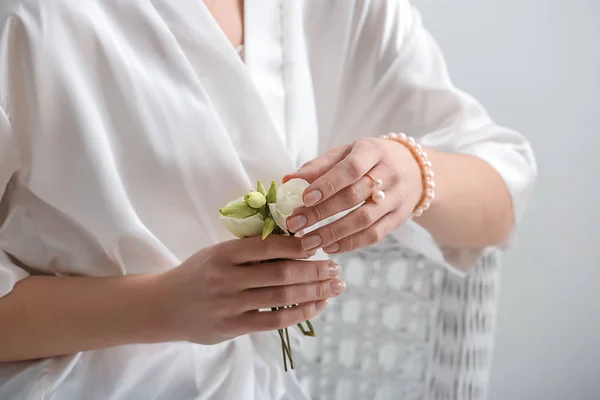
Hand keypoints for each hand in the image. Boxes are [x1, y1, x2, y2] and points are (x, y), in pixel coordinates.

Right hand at [160, 236, 344, 344]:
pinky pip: (275, 320)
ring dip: (315, 291)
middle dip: (315, 270)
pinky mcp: (233, 326)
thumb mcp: (216, 253)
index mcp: (224, 253)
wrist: (163, 306)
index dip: (297, 246)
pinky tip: (318, 306)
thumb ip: (248, 250)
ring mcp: (230, 304)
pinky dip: (300, 312)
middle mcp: (227, 277)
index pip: (268, 246)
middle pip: (282, 272)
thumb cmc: (197, 274)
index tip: (318, 245)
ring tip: (335, 286)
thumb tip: (293, 243)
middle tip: (336, 268)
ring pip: (282, 296)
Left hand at [284, 137, 422, 253]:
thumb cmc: (369, 159)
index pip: (350, 169)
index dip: (327, 185)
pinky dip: (350, 243)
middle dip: (322, 212)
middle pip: (354, 196)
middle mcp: (389, 173)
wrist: (415, 169)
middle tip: (295, 224)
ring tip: (308, 242)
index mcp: (372, 151)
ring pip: (364, 219)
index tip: (304, 198)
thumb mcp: (347, 153)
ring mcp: (397, 197)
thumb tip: (288, 179)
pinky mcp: (399, 218)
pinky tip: (330, 247)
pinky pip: (375, 235)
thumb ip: (319, 166)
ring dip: (334, 233)